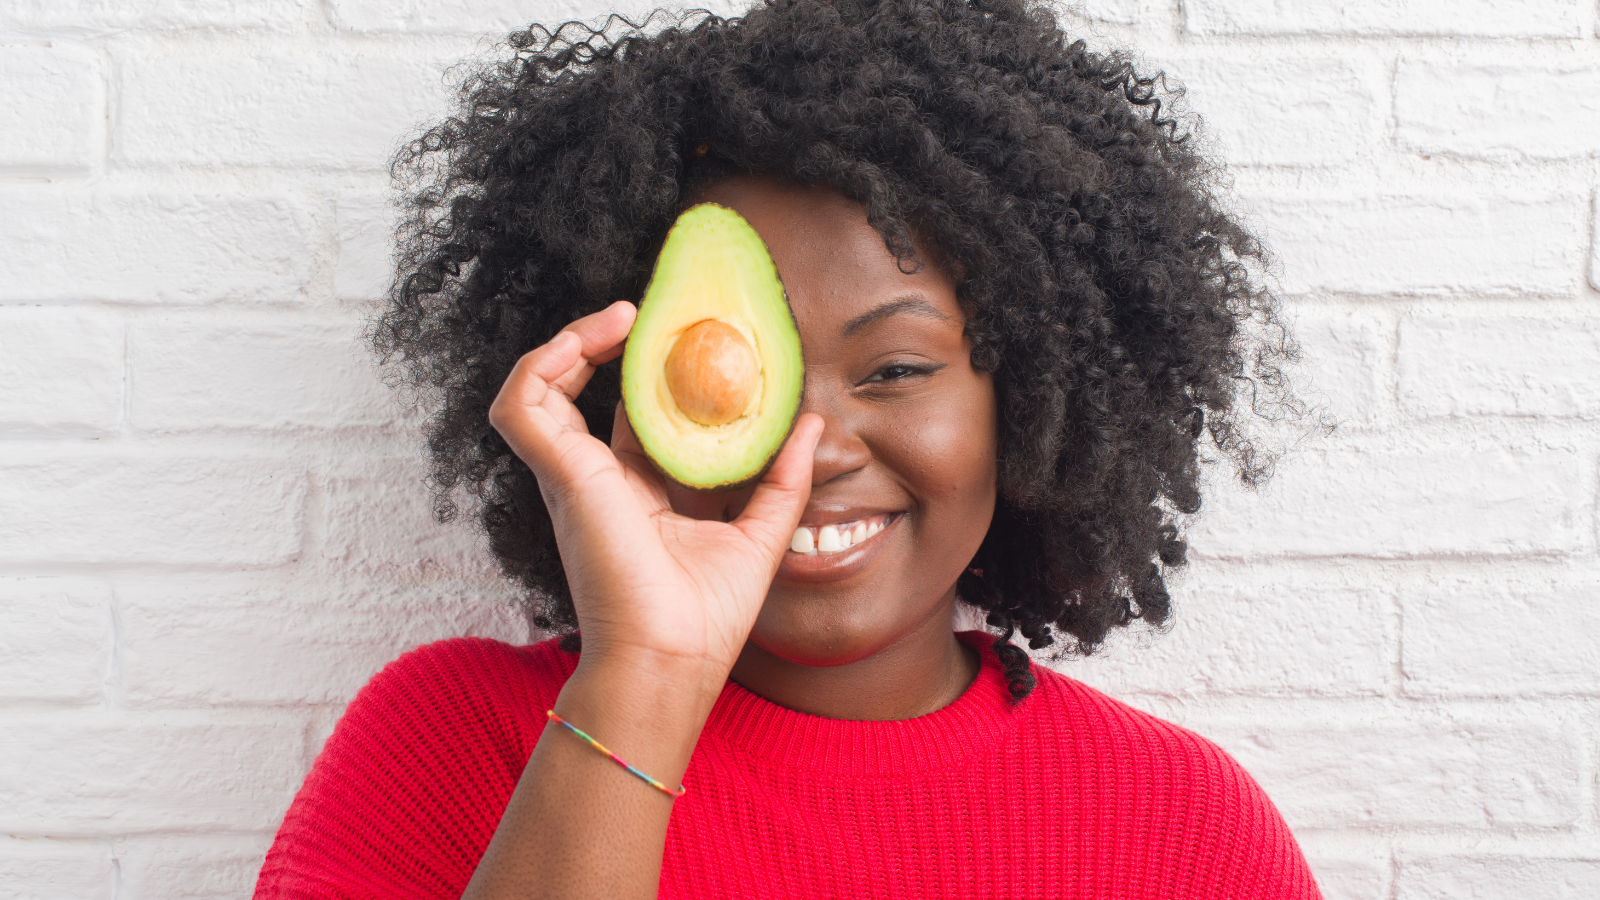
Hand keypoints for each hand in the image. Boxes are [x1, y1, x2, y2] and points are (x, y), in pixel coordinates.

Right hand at [488, 301, 822, 684]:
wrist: (670, 661)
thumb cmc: (705, 620)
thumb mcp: (761, 535)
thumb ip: (786, 479)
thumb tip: (812, 423)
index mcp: (636, 495)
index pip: (629, 418)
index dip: (649, 375)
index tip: (685, 344)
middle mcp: (596, 481)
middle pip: (580, 392)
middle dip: (603, 344)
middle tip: (647, 318)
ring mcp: (572, 477)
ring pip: (538, 389)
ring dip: (569, 342)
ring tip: (621, 319)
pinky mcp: (561, 475)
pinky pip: (521, 404)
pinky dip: (538, 364)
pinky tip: (588, 340)